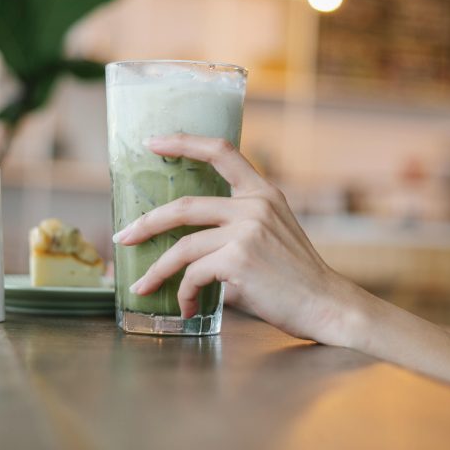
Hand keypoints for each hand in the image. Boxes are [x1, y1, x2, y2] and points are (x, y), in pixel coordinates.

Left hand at [113, 134, 367, 344]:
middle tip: (123, 236)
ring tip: (143, 286)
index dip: (183, 142)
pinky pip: (194, 275)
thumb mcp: (274, 234)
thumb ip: (237, 225)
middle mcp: (254, 206)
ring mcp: (246, 231)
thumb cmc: (295, 278)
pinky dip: (185, 294)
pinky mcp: (238, 259)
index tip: (152, 142)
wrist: (326, 305)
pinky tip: (188, 308)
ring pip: (182, 247)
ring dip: (157, 271)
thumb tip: (186, 239)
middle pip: (184, 205)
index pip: (222, 151)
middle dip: (146, 223)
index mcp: (263, 193)